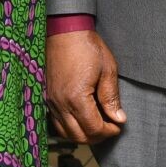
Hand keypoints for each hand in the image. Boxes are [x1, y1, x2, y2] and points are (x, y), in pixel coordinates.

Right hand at [48, 28, 126, 143]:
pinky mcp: (47, 97)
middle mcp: (60, 103)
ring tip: (97, 124)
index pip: (94, 128)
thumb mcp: (107, 70)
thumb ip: (111, 98)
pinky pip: (57, 122)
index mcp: (76, 97)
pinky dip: (70, 127)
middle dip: (97, 136)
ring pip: (66, 132)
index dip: (109, 131)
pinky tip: (81, 118)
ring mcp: (51, 101)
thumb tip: (119, 118)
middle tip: (110, 127)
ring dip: (83, 134)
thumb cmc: (87, 46)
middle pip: (78, 136)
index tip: (118, 125)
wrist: (64, 30)